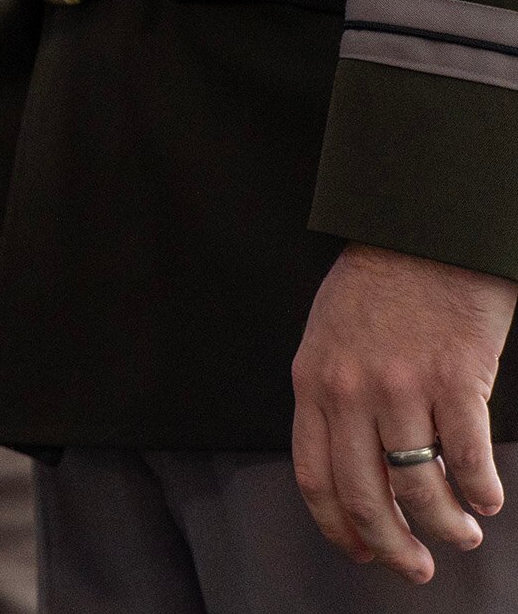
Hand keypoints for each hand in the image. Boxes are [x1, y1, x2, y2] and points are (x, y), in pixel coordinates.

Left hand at [292, 242, 516, 581]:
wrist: (422, 230)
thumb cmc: (378, 285)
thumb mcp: (329, 339)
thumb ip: (334, 398)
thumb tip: (354, 467)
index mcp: (312, 382)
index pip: (314, 476)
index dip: (337, 526)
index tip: (359, 553)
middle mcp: (350, 390)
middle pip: (364, 494)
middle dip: (391, 545)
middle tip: (414, 568)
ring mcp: (402, 385)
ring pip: (419, 485)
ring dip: (444, 524)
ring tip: (461, 534)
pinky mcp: (456, 378)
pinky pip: (469, 455)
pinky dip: (480, 488)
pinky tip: (487, 499)